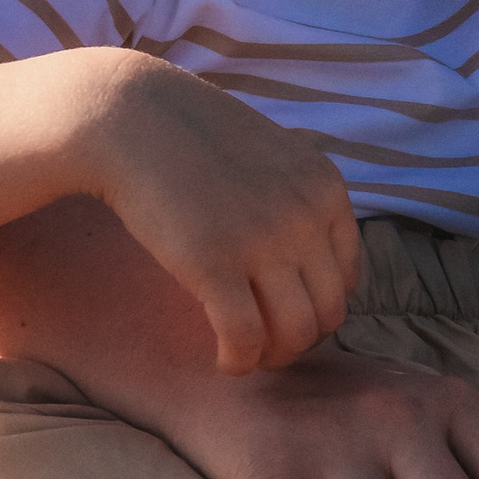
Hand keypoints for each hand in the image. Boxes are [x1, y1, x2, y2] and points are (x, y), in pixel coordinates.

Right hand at [79, 59, 362, 371]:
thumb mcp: (273, 157)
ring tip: (245, 354)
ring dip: (272, 357)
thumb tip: (307, 267)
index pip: (349, 278)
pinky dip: (239, 361)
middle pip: (327, 312)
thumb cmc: (193, 140)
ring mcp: (263, 241)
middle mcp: (305, 217)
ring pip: (295, 333)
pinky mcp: (214, 264)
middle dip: (299, 340)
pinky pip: (245, 338)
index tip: (286, 316)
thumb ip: (299, 202)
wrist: (130, 116)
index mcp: (326, 190)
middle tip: (266, 345)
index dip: (319, 308)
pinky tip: (223, 361)